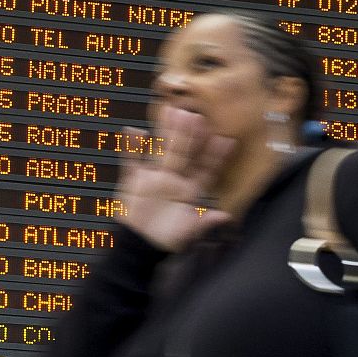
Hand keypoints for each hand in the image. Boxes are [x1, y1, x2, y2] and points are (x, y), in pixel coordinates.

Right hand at [116, 106, 234, 250]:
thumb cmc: (167, 238)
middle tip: (196, 116)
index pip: (205, 169)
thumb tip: (225, 216)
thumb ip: (205, 222)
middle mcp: (174, 179)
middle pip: (184, 153)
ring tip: (170, 112)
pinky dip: (131, 147)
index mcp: (190, 190)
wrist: (140, 244)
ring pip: (161, 150)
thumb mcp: (189, 232)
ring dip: (165, 132)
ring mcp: (154, 177)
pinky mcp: (134, 180)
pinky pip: (132, 161)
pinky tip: (134, 131)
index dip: (216, 157)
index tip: (226, 140)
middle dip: (190, 136)